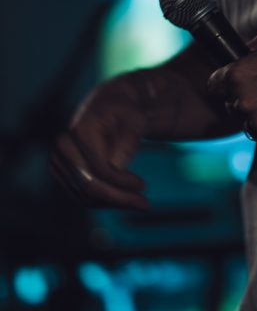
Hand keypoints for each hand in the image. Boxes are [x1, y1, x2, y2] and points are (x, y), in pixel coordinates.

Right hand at [50, 72, 154, 209]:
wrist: (108, 105)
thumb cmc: (126, 111)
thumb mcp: (136, 118)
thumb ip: (129, 138)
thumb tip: (117, 165)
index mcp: (80, 130)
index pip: (100, 168)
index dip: (123, 182)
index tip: (145, 186)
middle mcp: (63, 146)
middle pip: (89, 185)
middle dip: (119, 198)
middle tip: (145, 205)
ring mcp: (57, 160)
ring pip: (83, 194)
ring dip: (112, 203)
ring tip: (138, 203)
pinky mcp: (59, 171)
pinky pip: (79, 194)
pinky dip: (102, 200)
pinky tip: (123, 199)